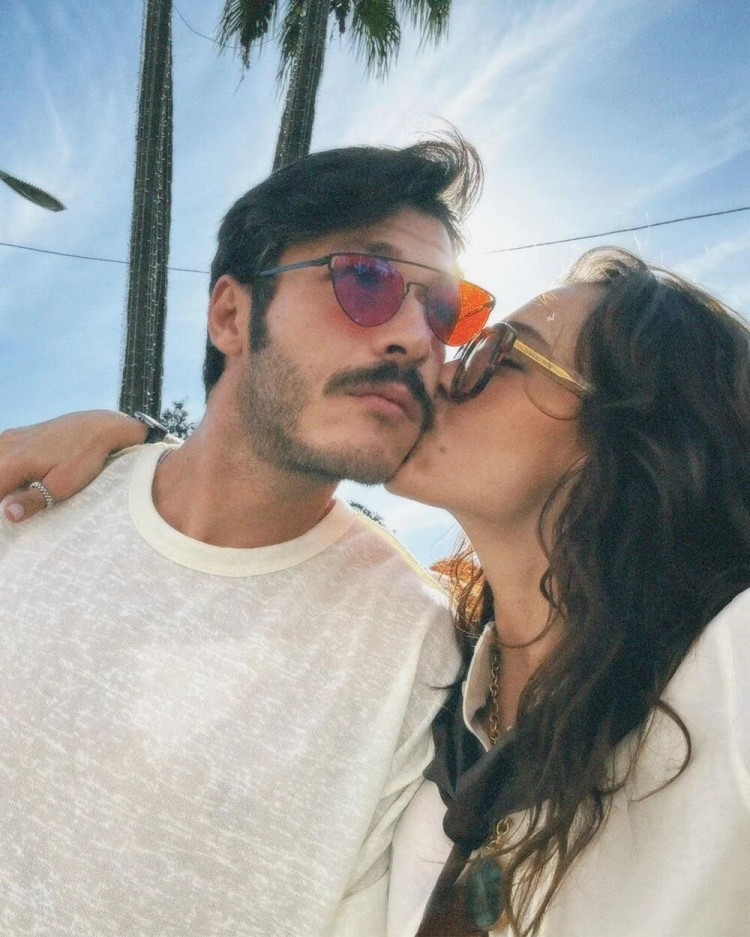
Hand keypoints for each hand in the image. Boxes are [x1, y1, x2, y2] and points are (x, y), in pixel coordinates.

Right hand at [0, 411, 147, 521]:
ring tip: (21, 494)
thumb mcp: (62, 485)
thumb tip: (9, 515)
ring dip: (4, 482)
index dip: (0, 507)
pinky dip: (5, 469)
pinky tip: (20, 478)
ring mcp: (8, 438)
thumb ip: (32, 500)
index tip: (16, 512)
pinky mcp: (15, 435)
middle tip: (20, 506)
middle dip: (2, 494)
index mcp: (11, 463)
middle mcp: (4, 447)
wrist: (97, 426)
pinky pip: (0, 455)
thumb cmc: (82, 457)